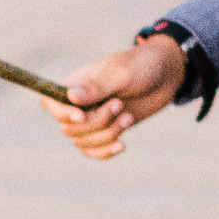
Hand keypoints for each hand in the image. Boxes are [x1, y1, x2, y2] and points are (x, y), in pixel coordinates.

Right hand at [40, 35, 185, 160]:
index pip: (51, 102)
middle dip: (96, 122)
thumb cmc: (143, 66)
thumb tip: (70, 96)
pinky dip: (105, 152)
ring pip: (82, 142)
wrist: (167, 75)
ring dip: (106, 135)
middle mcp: (80, 102)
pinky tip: (122, 145)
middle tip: (120, 105)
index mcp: (77, 82)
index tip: (83, 115)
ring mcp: (93, 117)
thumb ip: (97, 86)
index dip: (61, 113)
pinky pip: (93, 151)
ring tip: (129, 118)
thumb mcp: (122, 73)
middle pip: (69, 127)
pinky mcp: (107, 130)